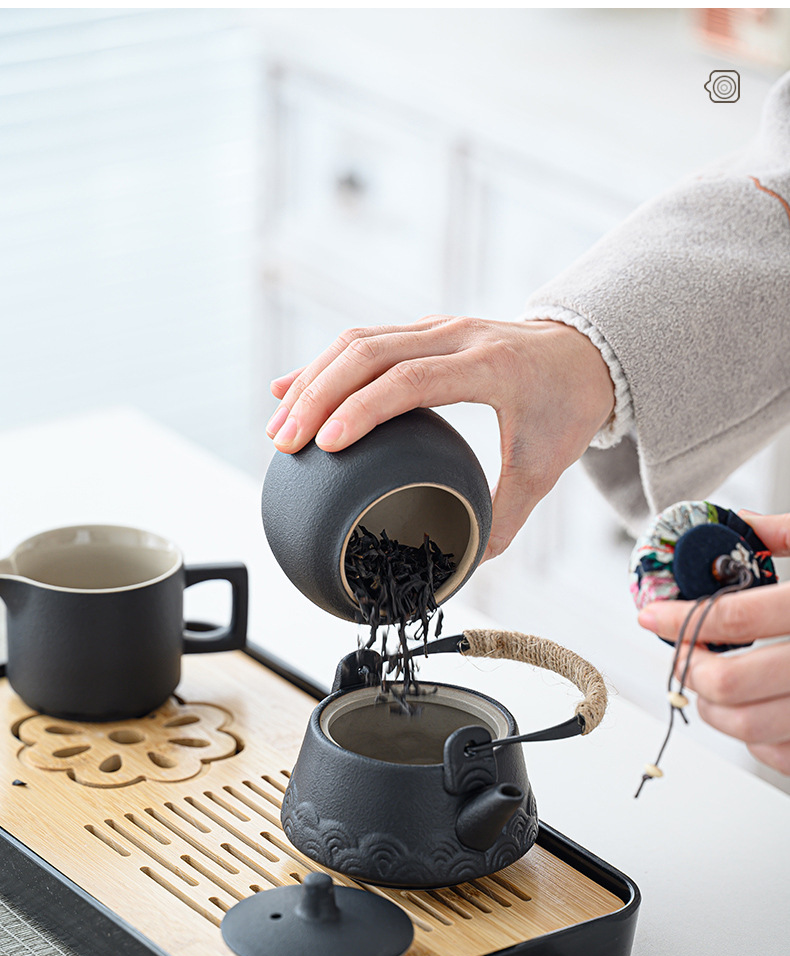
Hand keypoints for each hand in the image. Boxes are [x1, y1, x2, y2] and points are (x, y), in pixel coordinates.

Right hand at [266, 315, 614, 559]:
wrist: (586, 351)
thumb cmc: (566, 408)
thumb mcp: (544, 467)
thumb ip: (506, 515)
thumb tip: (466, 561)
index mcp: (490, 368)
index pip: (411, 381)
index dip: (363, 410)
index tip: (326, 444)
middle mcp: (457, 337)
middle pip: (369, 353)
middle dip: (317, 395)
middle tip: (285, 442)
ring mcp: (437, 328)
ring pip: (358, 341)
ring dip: (312, 380)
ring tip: (280, 426)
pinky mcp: (423, 330)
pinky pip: (363, 340)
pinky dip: (323, 365)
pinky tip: (290, 389)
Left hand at [637, 511, 789, 774]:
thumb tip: (739, 524)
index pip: (732, 619)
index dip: (679, 619)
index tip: (652, 616)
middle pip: (731, 685)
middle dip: (690, 669)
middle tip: (680, 651)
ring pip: (751, 730)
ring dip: (713, 709)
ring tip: (706, 683)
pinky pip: (785, 757)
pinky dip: (759, 741)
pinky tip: (756, 711)